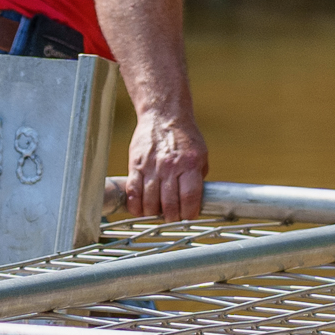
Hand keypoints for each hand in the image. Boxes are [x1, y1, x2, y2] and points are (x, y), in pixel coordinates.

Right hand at [115, 105, 209, 221]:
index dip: (189, 213)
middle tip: (172, 218)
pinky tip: (140, 209)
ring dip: (154, 214)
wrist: (163, 115)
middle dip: (172, 218)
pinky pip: (133, 192)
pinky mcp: (136, 165)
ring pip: (150, 202)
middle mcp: (170, 167)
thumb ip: (198, 178)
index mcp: (190, 165)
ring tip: (157, 213)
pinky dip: (136, 205)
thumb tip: (196, 201)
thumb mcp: (201, 155)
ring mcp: (151, 167)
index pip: (190, 197)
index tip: (188, 218)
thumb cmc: (184, 137)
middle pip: (169, 203)